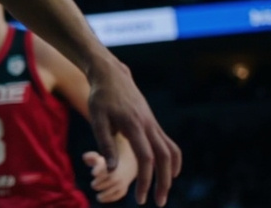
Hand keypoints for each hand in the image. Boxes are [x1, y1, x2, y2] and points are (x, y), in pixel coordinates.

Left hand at [87, 59, 181, 205]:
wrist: (111, 75)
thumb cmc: (100, 97)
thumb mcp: (97, 119)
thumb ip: (105, 144)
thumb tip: (113, 169)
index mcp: (133, 125)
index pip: (146, 158)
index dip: (145, 180)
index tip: (140, 198)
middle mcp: (148, 125)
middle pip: (164, 158)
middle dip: (163, 183)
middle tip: (158, 203)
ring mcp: (153, 123)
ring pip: (171, 151)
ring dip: (170, 173)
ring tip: (164, 190)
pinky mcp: (153, 123)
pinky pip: (169, 144)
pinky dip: (173, 159)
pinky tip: (169, 172)